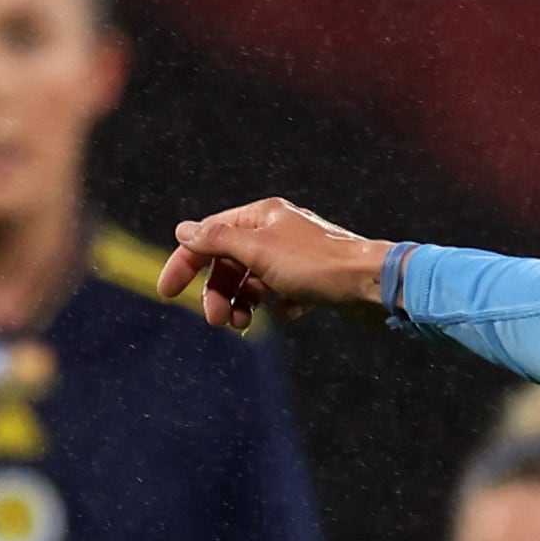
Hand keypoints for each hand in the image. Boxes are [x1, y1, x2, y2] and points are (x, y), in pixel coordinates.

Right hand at [160, 199, 391, 334]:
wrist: (372, 285)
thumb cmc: (317, 265)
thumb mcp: (258, 250)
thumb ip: (218, 240)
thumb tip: (184, 230)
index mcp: (261, 215)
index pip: (209, 236)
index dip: (185, 261)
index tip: (167, 292)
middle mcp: (277, 231)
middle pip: (229, 261)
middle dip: (218, 292)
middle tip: (218, 321)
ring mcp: (295, 256)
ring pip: (254, 280)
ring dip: (242, 303)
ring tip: (244, 325)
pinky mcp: (314, 280)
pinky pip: (282, 294)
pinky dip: (276, 306)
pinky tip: (288, 313)